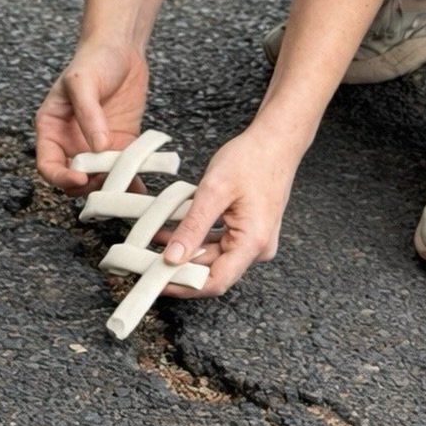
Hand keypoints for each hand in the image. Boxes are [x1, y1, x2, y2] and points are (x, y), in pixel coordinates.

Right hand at [34, 40, 148, 191]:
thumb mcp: (82, 81)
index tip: (80, 178)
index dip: (60, 177)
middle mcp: (72, 143)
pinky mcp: (122, 144)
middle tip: (108, 179)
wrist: (122, 49)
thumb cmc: (93, 60)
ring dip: (112, 185)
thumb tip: (98, 146)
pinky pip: (124, 169)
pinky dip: (132, 180)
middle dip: (89, 184)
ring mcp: (97, 146)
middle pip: (74, 178)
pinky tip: (141, 186)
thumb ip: (88, 113)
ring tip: (126, 183)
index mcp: (52, 129)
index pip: (48, 165)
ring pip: (100, 178)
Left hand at [158, 126, 306, 297]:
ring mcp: (255, 239)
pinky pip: (219, 240)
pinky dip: (197, 237)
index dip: (184, 286)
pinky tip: (176, 229)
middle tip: (148, 260)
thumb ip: (193, 227)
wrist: (277, 140)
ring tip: (156, 240)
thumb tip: (172, 258)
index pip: (215, 282)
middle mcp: (257, 247)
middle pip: (213, 270)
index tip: (157, 281)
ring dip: (186, 250)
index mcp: (253, 242)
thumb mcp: (214, 191)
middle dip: (180, 266)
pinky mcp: (250, 229)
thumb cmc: (253, 158)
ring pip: (213, 255)